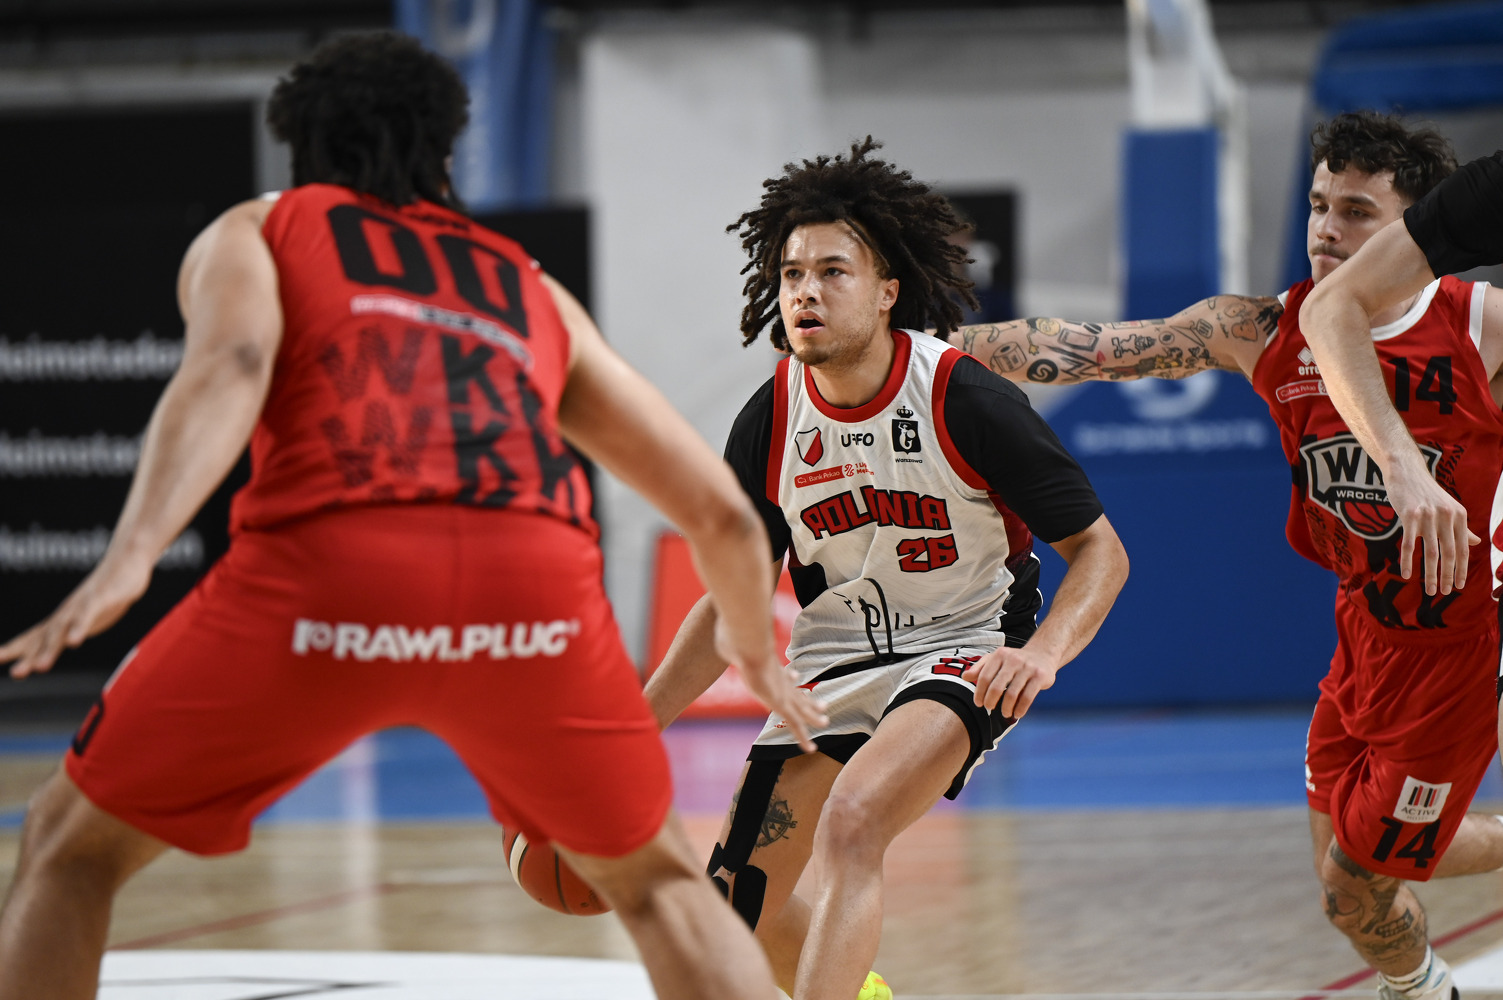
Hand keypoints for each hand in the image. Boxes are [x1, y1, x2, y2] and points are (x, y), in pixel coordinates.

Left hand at [0, 551, 152, 678]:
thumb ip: (78, 625)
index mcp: (64, 618)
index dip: (15, 648)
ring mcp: (83, 605)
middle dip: (29, 656)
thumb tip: (65, 638)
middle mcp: (68, 612)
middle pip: (46, 637)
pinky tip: (73, 643)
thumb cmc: (110, 587)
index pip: (35, 636)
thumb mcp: (92, 611)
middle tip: (17, 674)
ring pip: (63, 628)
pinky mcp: (102, 598)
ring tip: (41, 668)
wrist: (128, 556)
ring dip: (50, 648)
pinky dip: (78, 628)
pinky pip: (88, 614)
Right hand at [713, 621, 827, 753]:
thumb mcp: (732, 642)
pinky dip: (803, 737)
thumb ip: (730, 642)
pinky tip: (810, 748)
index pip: (783, 674)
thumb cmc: (737, 641)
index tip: (795, 674)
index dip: (790, 676)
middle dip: (808, 698)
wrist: (747, 644)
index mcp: (769, 667)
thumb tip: (722, 639)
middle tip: (822, 704)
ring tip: (825, 721)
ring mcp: (782, 691)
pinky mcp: (782, 704)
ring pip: (802, 708)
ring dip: (813, 715)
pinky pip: (796, 725)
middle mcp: (779, 680)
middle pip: (796, 691)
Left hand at [962, 644, 1059, 717]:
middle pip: (996, 687)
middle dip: (990, 701)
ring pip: (1012, 694)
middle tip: (989, 708)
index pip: (984, 677)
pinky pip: (1027, 697)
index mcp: (1000, 655)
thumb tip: (964, 677)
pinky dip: (1020, 709)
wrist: (1043, 654)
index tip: (978, 703)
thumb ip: (980, 668)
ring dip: (1006, 708)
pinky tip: (1017, 714)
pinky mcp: (1040, 676)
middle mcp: (1013, 659)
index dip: (979, 693)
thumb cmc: (1014, 660)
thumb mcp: (996, 659)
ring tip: (1005, 713)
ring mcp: (1028, 668)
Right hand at [1385, 467, 1477, 595]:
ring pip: (1431, 552)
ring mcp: (1428, 516)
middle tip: (1443, 592)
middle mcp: (1447, 516)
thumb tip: (1475, 543)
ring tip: (1429, 590)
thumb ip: (1460, 527)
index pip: (1463, 548)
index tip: (1458, 585)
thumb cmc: (1425, 492)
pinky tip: (1406, 575)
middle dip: (1447, 576)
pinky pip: (1409, 544)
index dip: (1461, 569)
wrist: (1406, 471)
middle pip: (1449, 553)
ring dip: (1430, 574)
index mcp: (1459, 515)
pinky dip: (1408, 562)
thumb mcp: (1448, 508)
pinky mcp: (1409, 516)